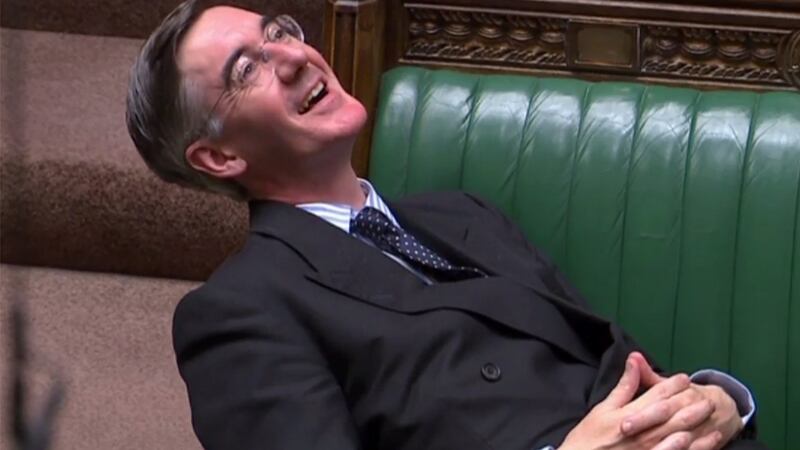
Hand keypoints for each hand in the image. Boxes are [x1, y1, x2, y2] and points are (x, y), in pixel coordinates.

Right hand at [558, 354, 720, 449]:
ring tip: (711, 414)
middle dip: (691, 403)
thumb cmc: (589, 436)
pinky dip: (696, 447)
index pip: (657, 396)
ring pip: (681, 435)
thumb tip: (634, 362)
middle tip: (708, 397)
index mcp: (629, 415)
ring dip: (698, 423)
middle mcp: (642, 433)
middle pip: (673, 415)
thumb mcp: (602, 409)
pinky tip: (708, 441)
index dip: (672, 385)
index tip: (685, 378)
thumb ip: (623, 387)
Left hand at [619, 353, 742, 448]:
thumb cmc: (688, 396)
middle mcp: (692, 407)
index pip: (659, 398)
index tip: (622, 420)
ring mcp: (700, 426)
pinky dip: (684, 449)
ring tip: (643, 445)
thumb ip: (648, 375)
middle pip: (667, 415)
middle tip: (625, 428)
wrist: (724, 409)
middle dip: (646, 422)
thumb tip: (633, 357)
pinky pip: (695, 448)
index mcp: (682, 392)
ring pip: (680, 434)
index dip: (641, 411)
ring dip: (662, 440)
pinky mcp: (706, 441)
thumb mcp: (670, 385)